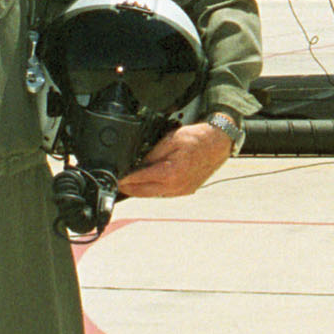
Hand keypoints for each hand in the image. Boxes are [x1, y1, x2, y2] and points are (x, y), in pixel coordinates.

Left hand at [117, 122, 232, 198]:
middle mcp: (175, 186)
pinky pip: (164, 193)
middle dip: (129, 189)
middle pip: (144, 192)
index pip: (140, 180)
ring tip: (129, 185)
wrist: (218, 143)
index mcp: (170, 173)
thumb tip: (137, 164)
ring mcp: (181, 190)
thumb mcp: (170, 140)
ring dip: (140, 191)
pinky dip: (153, 190)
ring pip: (154, 194)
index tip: (115, 180)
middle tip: (117, 185)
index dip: (125, 180)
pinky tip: (147, 184)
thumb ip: (152, 154)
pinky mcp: (186, 191)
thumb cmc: (197, 139)